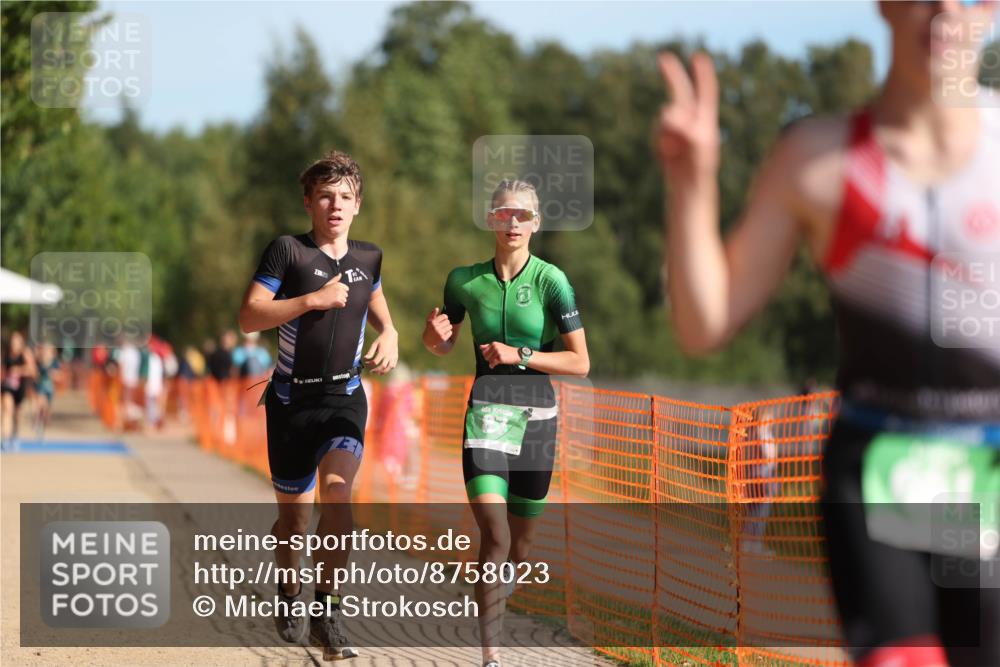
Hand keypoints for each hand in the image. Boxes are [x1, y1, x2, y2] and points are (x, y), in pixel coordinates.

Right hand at [309, 273, 348, 309]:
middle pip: (346, 295)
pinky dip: (339, 305)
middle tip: (332, 297)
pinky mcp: (338, 301)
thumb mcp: (328, 283)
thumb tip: (340, 274)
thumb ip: (335, 279)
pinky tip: (333, 303)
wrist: (315, 299)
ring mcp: (339, 295)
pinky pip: (343, 305)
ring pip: (345, 300)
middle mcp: (339, 288)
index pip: (347, 289)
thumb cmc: (321, 292)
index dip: (341, 292)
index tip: (335, 293)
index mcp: (338, 284)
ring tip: (332, 300)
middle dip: (340, 297)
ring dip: (339, 302)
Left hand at [364, 329, 397, 374]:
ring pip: (389, 368)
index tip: (366, 363)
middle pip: (382, 367)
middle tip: (371, 371)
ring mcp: (393, 356)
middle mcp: (388, 355)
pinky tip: (384, 369)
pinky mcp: (396, 357)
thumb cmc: (381, 340)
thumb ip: (370, 352)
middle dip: (376, 370)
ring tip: (379, 373)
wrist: (391, 335)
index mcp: (382, 352)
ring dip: (384, 372)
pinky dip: (389, 368)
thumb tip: (365, 358)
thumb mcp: (374, 344)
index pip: (375, 362)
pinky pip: (393, 365)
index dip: (369, 363)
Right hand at [423, 307, 452, 348]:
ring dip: (448, 328)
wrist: (429, 342)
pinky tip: (444, 334)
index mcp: (432, 323)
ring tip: (444, 330)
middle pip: (448, 321)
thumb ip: (432, 314)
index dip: (445, 318)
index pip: (444, 316)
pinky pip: (450, 332)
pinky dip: (449, 333)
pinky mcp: (443, 338)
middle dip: (446, 323)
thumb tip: (436, 308)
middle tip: (443, 326)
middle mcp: (435, 328)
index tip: (443, 320)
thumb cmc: (430, 329)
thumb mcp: (429, 322)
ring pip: (450, 326)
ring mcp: (439, 333)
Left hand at [479, 342, 520, 368]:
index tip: (491, 355)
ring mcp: (497, 352)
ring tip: (496, 360)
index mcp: (494, 343)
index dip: (487, 355)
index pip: (483, 351)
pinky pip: (492, 363)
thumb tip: (480, 347)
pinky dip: (492, 365)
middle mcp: (495, 347)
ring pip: (488, 360)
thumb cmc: (508, 351)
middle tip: (494, 358)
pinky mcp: (500, 358)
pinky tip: (495, 365)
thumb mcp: (498, 346)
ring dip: (491, 362)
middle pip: (485, 356)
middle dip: (489, 359)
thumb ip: (488, 346)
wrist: (517, 354)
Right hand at [655, 51, 719, 179]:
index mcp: (705, 120)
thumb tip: (668, 110)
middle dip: (673, 76)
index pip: (706, 91)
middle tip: (663, 57)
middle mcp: (692, 121)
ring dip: (665, 131)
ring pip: (664, 117)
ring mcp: (677, 130)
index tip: (697, 56)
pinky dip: (659, 142)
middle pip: (682, 93)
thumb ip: (685, 126)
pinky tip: (667, 156)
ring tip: (672, 152)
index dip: (702, 73)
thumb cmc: (698, 169)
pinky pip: (656, 132)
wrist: (687, 189)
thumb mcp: (696, 146)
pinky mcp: (664, 139)